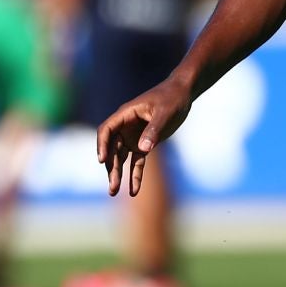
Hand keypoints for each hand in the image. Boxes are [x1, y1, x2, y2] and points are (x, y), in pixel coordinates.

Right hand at [96, 76, 191, 197]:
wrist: (182, 94)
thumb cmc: (172, 98)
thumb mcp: (165, 112)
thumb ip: (154, 130)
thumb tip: (143, 149)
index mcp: (125, 114)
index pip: (107, 130)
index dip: (103, 145)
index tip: (102, 160)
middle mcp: (125, 126)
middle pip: (112, 149)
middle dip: (111, 167)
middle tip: (112, 186)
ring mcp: (132, 136)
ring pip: (121, 158)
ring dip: (118, 174)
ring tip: (114, 192)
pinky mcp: (143, 144)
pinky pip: (136, 162)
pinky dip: (135, 175)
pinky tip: (134, 191)